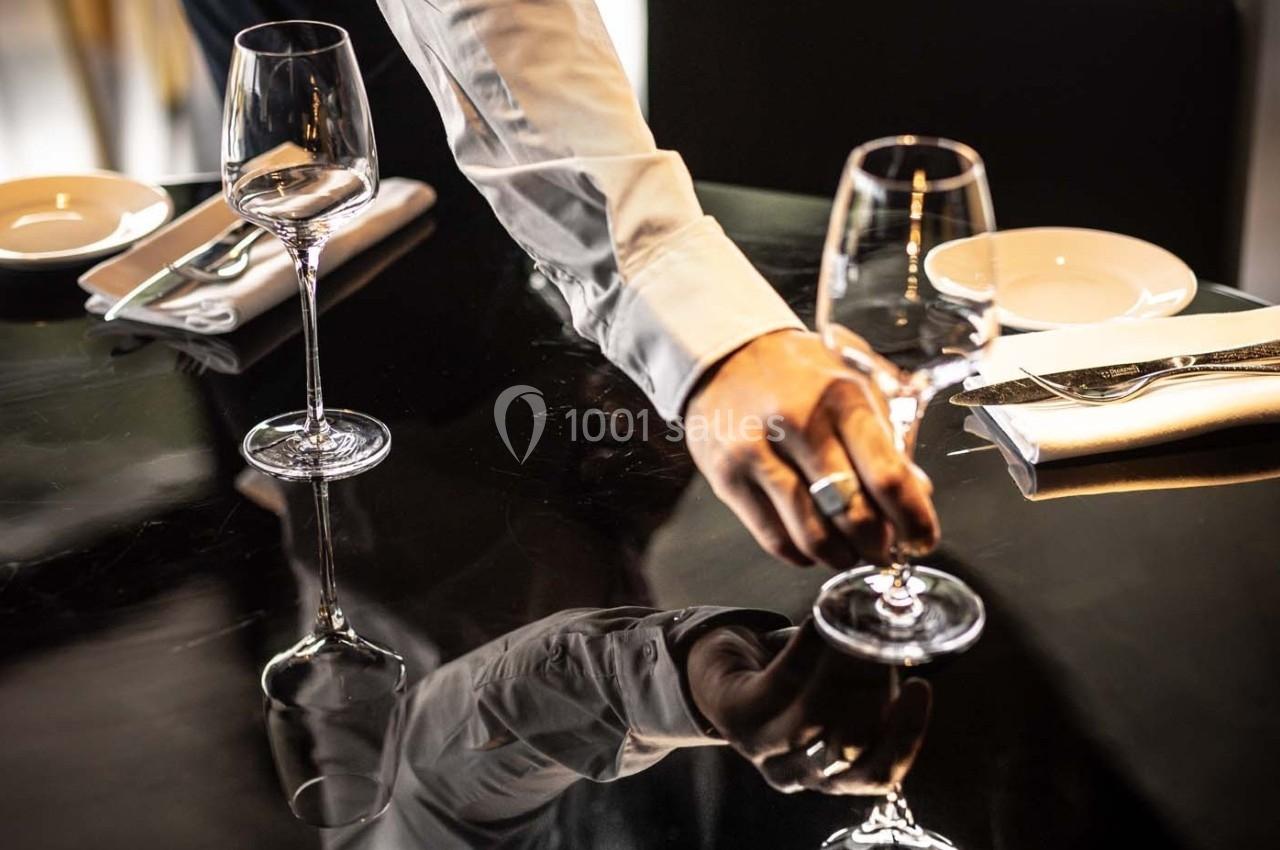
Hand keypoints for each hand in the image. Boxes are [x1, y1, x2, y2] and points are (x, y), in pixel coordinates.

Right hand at [683, 329, 938, 567]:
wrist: (726, 354)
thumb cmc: (800, 372)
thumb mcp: (855, 382)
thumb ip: (890, 435)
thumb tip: (918, 491)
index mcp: (841, 398)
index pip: (887, 475)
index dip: (913, 519)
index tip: (923, 538)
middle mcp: (799, 424)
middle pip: (851, 512)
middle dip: (877, 543)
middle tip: (884, 548)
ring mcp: (757, 452)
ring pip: (810, 533)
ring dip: (840, 555)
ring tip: (849, 552)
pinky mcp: (726, 476)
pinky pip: (772, 537)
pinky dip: (801, 553)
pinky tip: (812, 547)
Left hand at [687, 620, 930, 794]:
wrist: (723, 672)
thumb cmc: (792, 685)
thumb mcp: (838, 694)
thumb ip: (872, 685)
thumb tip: (905, 642)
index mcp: (830, 776)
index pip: (877, 775)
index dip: (905, 736)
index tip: (919, 687)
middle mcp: (795, 773)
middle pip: (846, 746)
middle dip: (874, 691)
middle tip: (886, 644)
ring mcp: (762, 748)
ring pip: (813, 718)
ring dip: (842, 668)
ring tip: (857, 630)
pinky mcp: (737, 714)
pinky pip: (780, 681)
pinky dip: (807, 648)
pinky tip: (820, 620)